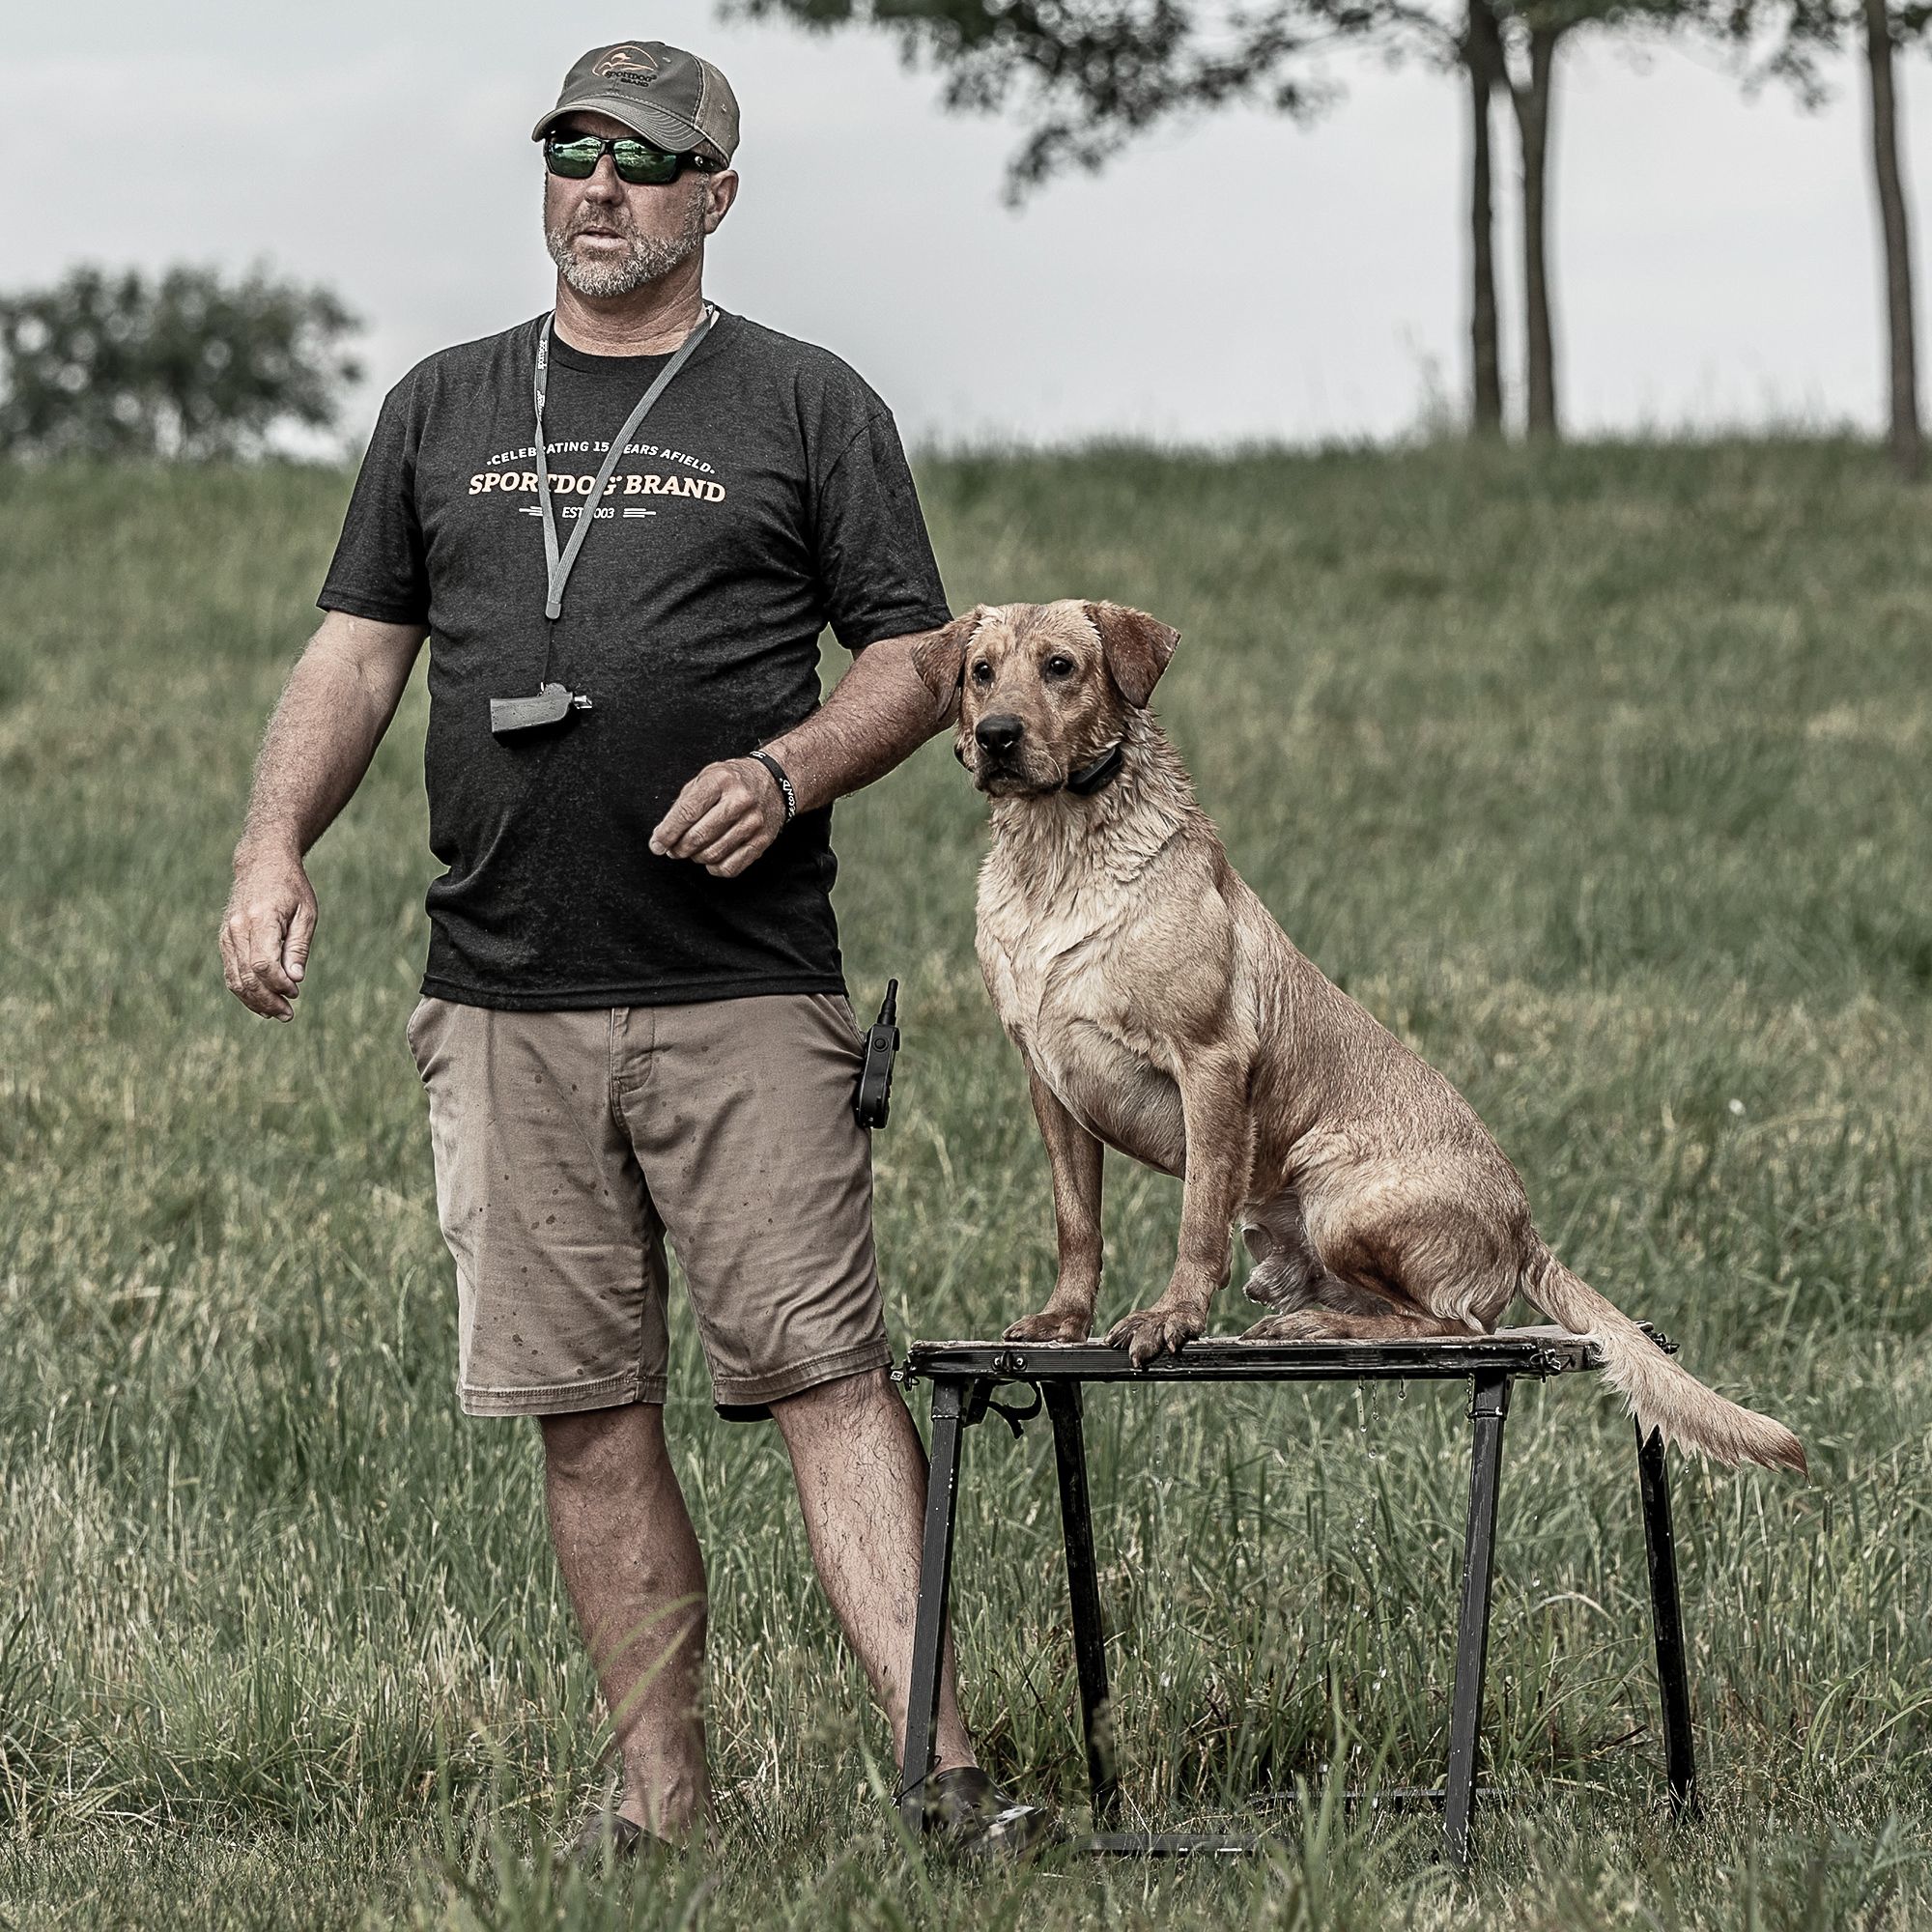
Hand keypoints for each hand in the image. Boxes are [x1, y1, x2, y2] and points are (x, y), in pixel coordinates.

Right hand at [220, 845, 316, 1020]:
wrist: (261, 863)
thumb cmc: (291, 887)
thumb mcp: (306, 913)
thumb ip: (299, 946)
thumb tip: (295, 979)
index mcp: (260, 919)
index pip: (263, 964)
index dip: (278, 984)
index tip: (295, 992)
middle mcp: (237, 928)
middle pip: (246, 976)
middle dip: (267, 1000)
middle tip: (288, 1014)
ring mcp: (227, 934)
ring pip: (234, 978)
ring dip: (254, 1001)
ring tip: (277, 1013)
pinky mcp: (224, 939)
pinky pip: (230, 971)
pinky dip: (244, 990)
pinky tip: (261, 1002)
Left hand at [649, 757, 785, 877]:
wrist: (775, 782)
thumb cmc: (732, 781)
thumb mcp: (706, 779)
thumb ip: (683, 805)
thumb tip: (661, 837)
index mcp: (721, 780)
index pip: (687, 812)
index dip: (667, 833)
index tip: (656, 846)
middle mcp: (740, 800)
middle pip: (699, 836)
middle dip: (679, 848)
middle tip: (673, 849)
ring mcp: (754, 822)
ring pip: (713, 854)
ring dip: (696, 857)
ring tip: (693, 851)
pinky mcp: (762, 841)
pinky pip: (731, 867)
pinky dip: (714, 868)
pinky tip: (711, 858)